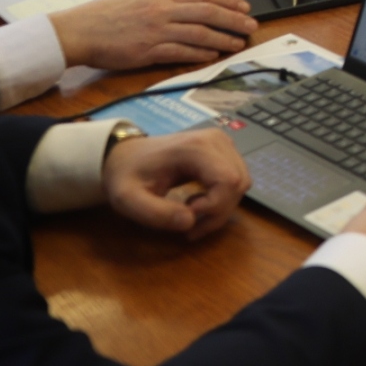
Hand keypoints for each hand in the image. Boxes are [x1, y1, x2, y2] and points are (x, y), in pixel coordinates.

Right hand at [53, 0, 254, 70]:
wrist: (78, 30)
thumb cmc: (104, 17)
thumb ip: (164, 2)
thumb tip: (189, 6)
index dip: (228, 1)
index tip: (245, 6)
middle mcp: (162, 10)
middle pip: (208, 13)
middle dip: (234, 19)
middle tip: (251, 25)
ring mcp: (156, 30)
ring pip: (199, 33)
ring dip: (222, 38)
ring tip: (237, 42)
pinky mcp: (148, 51)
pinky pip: (181, 51)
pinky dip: (200, 53)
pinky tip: (212, 55)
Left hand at [103, 130, 250, 240]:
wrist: (124, 154)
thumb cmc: (125, 176)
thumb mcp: (128, 200)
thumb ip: (156, 214)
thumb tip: (189, 222)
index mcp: (196, 147)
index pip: (228, 181)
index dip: (214, 207)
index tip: (186, 218)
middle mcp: (216, 140)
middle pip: (238, 183)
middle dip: (218, 212)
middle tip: (189, 225)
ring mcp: (222, 142)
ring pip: (241, 182)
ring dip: (222, 207)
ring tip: (191, 213)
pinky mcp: (224, 149)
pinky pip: (236, 178)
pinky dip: (223, 198)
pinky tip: (199, 202)